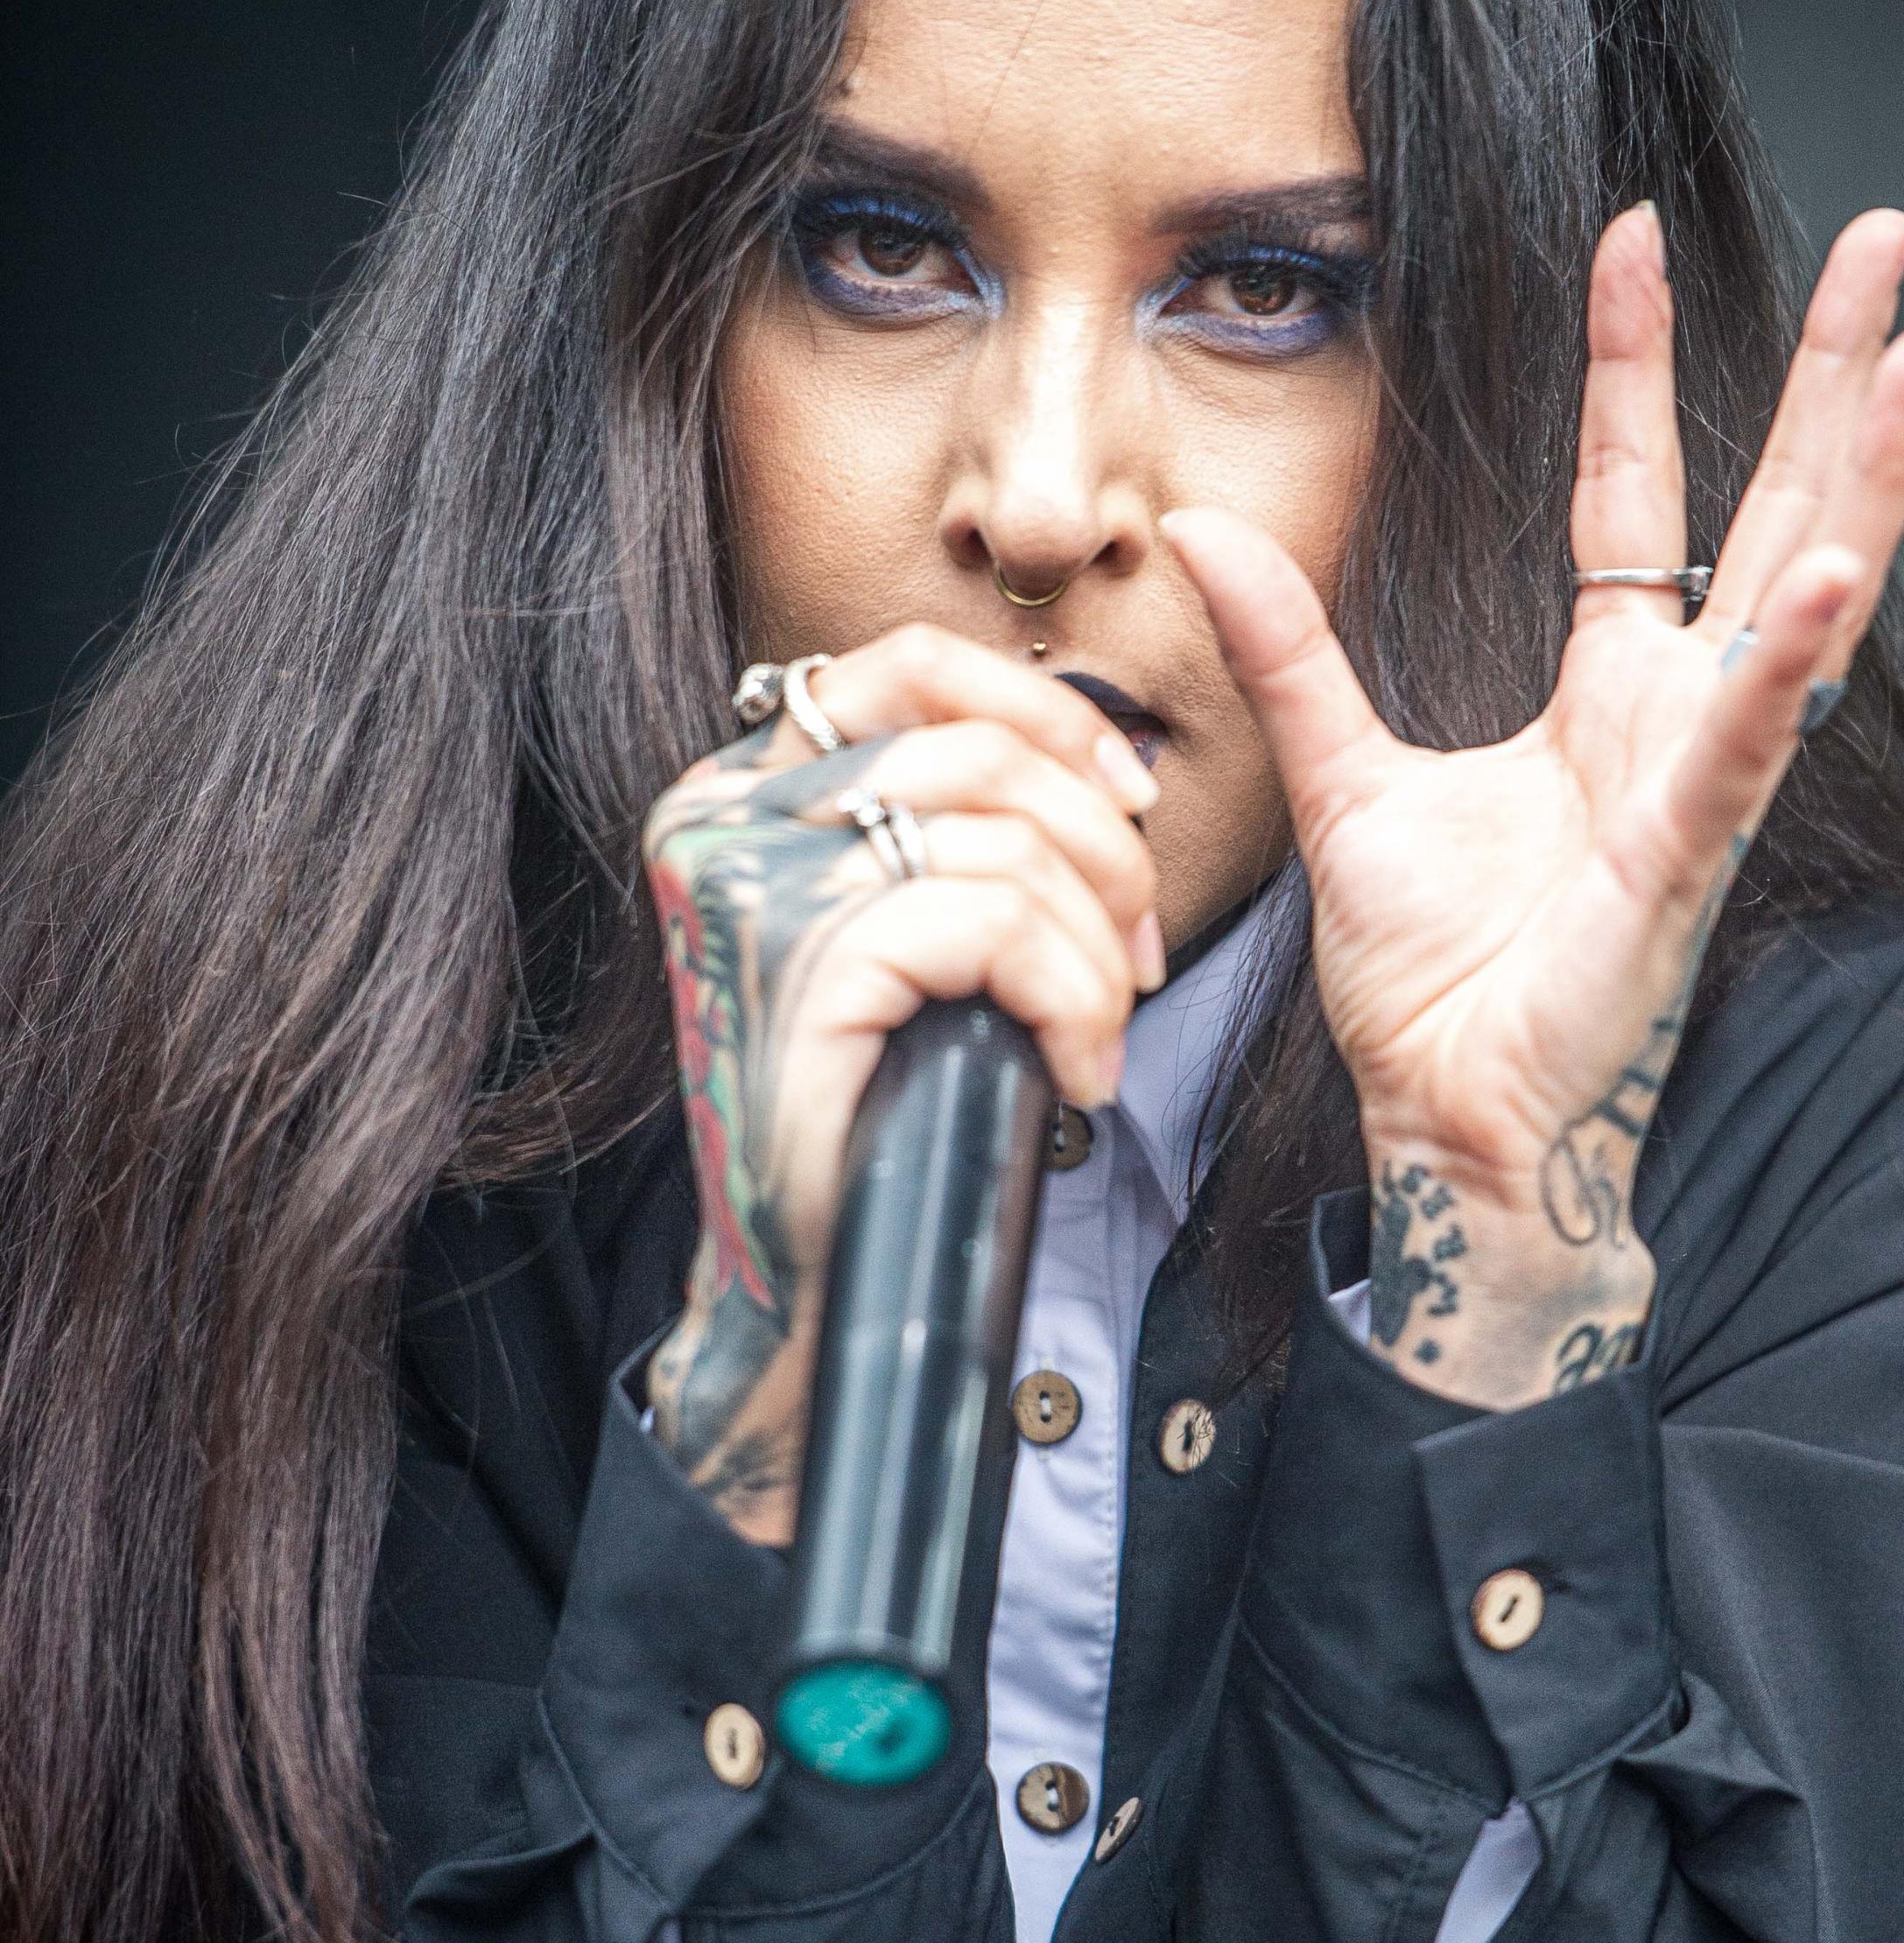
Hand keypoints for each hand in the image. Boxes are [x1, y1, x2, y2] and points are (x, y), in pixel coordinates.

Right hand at [641, 628, 1161, 1541]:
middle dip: (1102, 852)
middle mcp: (726, 816)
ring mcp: (755, 886)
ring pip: (1004, 842)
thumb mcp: (909, 929)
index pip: (908, 668)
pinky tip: (1072, 1072)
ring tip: (1097, 1032)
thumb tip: (1100, 761)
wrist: (812, 1274)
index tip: (1131, 797)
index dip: (1046, 717)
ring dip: (1095, 948)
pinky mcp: (806, 964)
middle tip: (1137, 957)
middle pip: (978, 749)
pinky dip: (1071, 1000)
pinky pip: (997, 924)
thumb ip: (952, 824)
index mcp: (743, 789)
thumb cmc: (877, 1104)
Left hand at [1163, 205, 1903, 1407]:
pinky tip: (1836, 571)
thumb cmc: (1430, 986)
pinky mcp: (1683, 864)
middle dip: (1837, 379)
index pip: (1638, 498)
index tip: (1635, 239)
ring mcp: (1699, 789)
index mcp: (1609, 703)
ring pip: (1807, 601)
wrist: (1445, 1126)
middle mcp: (1678, 726)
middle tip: (1897, 241)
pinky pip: (1747, 748)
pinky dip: (1789, 663)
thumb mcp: (1339, 783)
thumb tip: (1198, 530)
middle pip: (1776, 512)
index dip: (1638, 369)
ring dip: (1871, 478)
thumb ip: (1287, 653)